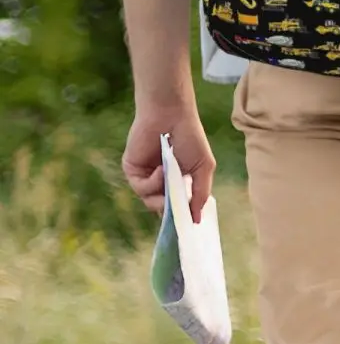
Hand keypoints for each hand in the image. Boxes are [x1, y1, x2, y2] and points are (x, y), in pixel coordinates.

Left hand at [123, 105, 214, 224]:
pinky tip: (162, 169)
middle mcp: (160, 181)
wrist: (171, 115)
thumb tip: (197, 219)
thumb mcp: (203, 167)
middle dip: (171, 211)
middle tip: (178, 211)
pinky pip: (141, 188)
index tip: (186, 227)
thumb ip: (201, 194)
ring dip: (162, 195)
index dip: (180, 217)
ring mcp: (146, 177)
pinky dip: (153, 182)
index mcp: (177, 181)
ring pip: (150, 201)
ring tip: (171, 178)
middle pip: (162, 209)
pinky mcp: (132, 171)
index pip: (177, 206)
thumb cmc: (191, 137)